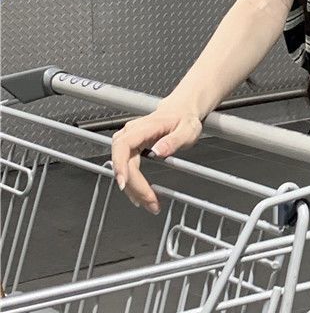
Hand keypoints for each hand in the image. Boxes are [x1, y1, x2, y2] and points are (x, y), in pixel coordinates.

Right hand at [110, 99, 203, 214]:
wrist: (182, 110)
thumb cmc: (184, 118)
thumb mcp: (187, 129)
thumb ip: (173, 140)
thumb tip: (158, 151)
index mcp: (145, 126)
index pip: (124, 145)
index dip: (120, 165)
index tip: (124, 182)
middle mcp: (132, 132)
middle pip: (123, 160)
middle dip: (133, 185)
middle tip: (149, 202)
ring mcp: (130, 139)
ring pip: (122, 166)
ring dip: (132, 187)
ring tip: (148, 202)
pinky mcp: (131, 147)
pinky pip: (127, 166)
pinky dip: (133, 182)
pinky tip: (141, 194)